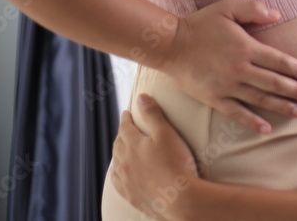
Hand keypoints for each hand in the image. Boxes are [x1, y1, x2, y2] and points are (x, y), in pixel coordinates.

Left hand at [111, 95, 198, 220]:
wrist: (179, 199)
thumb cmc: (176, 163)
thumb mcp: (166, 133)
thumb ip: (152, 114)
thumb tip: (140, 97)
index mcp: (132, 143)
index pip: (125, 126)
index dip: (126, 118)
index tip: (127, 112)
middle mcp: (124, 161)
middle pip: (119, 143)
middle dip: (122, 133)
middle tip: (126, 128)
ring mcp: (126, 179)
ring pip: (117, 161)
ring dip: (119, 152)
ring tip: (122, 147)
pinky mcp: (130, 194)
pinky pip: (117, 181)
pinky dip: (116, 173)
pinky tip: (118, 172)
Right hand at [158, 0, 296, 132]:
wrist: (170, 45)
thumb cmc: (200, 24)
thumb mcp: (227, 8)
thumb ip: (253, 9)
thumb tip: (277, 15)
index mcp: (246, 47)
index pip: (279, 61)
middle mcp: (240, 69)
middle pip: (275, 82)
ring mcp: (227, 86)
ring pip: (260, 99)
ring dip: (281, 106)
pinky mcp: (214, 98)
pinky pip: (236, 113)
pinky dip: (252, 122)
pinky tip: (266, 129)